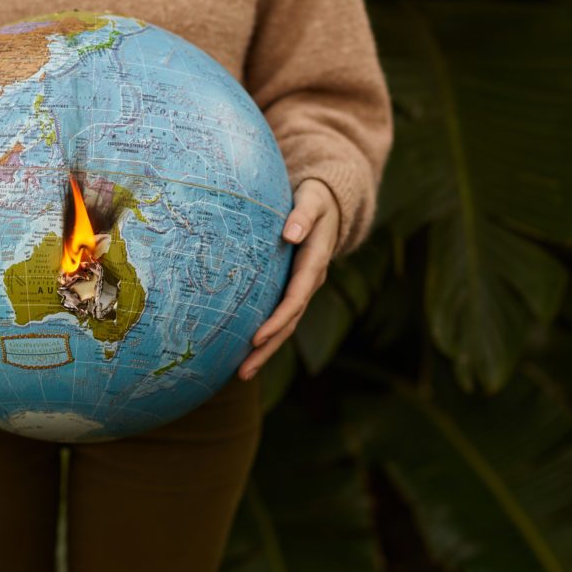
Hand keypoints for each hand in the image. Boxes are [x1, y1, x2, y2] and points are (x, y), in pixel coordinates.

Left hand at [239, 179, 339, 380]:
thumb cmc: (315, 198)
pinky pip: (280, 316)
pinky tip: (245, 350)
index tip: (256, 338)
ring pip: (286, 325)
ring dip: (265, 350)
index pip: (295, 298)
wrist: (330, 202)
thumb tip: (290, 234)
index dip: (277, 320)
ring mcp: (302, 287)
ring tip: (241, 373)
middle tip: (243, 371)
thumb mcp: (312, 200)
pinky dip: (266, 335)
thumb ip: (302, 215)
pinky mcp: (292, 287)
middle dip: (268, 348)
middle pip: (289, 321)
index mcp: (315, 262)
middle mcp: (310, 280)